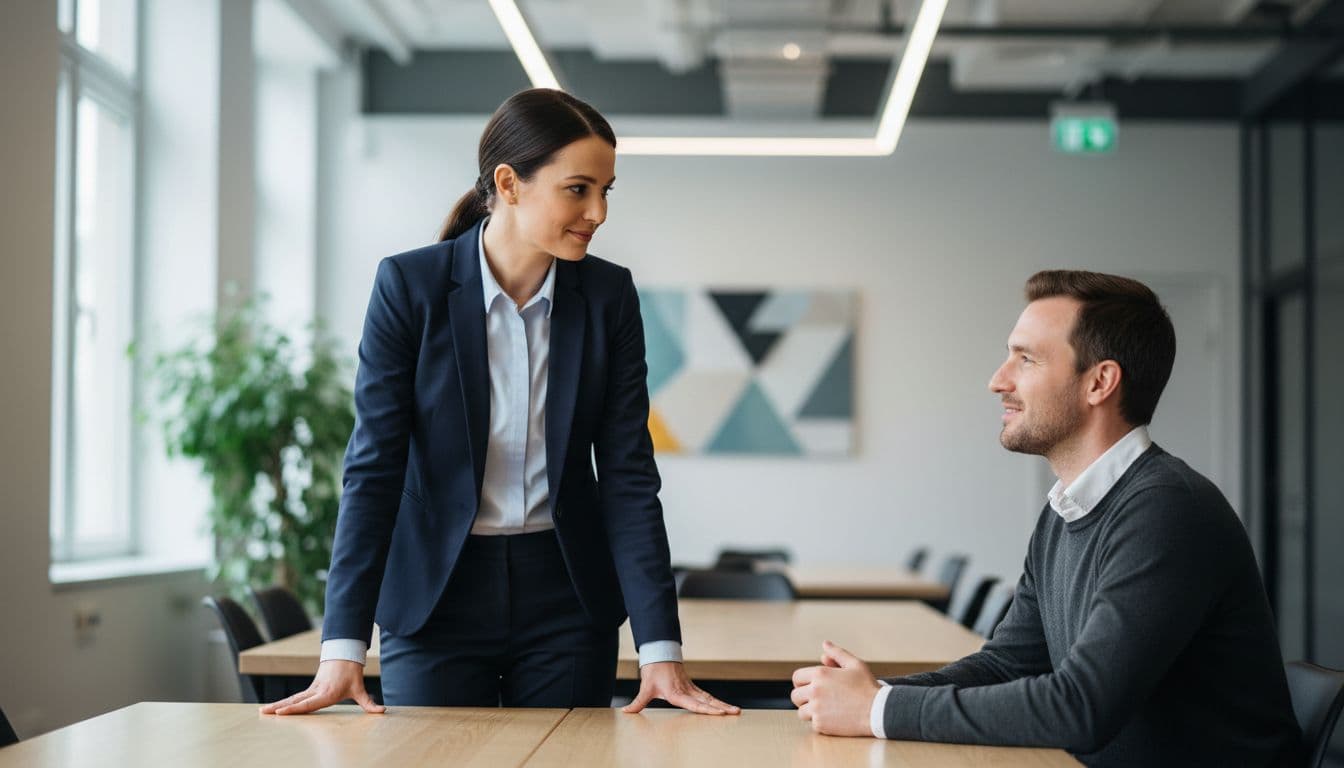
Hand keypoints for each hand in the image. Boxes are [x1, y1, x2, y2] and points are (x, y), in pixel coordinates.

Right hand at [259, 659, 385, 715]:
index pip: (308, 703)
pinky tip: (273, 708)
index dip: (294, 708)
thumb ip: (369, 703)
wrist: (345, 655)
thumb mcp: (360, 689)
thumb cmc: (352, 673)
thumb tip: (382, 711)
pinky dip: (283, 702)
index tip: (280, 712)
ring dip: (277, 704)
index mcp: (327, 693)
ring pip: (292, 698)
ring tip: (262, 711)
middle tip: (264, 713)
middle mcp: (316, 691)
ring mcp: (311, 689)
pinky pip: (295, 696)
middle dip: (279, 708)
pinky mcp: (310, 688)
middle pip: (295, 701)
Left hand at [622, 662, 740, 714]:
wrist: (660, 654)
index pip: (694, 703)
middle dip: (722, 707)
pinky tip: (725, 708)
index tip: (719, 713)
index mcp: (676, 692)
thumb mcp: (645, 687)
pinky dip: (716, 702)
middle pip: (707, 701)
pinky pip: (707, 696)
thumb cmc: (654, 670)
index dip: (707, 709)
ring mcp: (691, 688)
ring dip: (723, 705)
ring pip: (710, 698)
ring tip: (736, 711)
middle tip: (735, 712)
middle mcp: (687, 691)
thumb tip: (626, 711)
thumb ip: (638, 702)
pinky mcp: (692, 688)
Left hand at [790, 640, 879, 736]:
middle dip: (804, 698)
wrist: (878, 711)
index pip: (797, 678)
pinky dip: (820, 723)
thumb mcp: (855, 664)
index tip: (809, 687)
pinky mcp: (821, 724)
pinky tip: (833, 718)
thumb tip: (825, 645)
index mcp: (820, 674)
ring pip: (801, 711)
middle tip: (817, 700)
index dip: (802, 683)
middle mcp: (814, 690)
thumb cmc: (867, 686)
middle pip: (795, 696)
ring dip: (810, 711)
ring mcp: (816, 708)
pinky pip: (812, 724)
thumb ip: (837, 654)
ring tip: (825, 710)